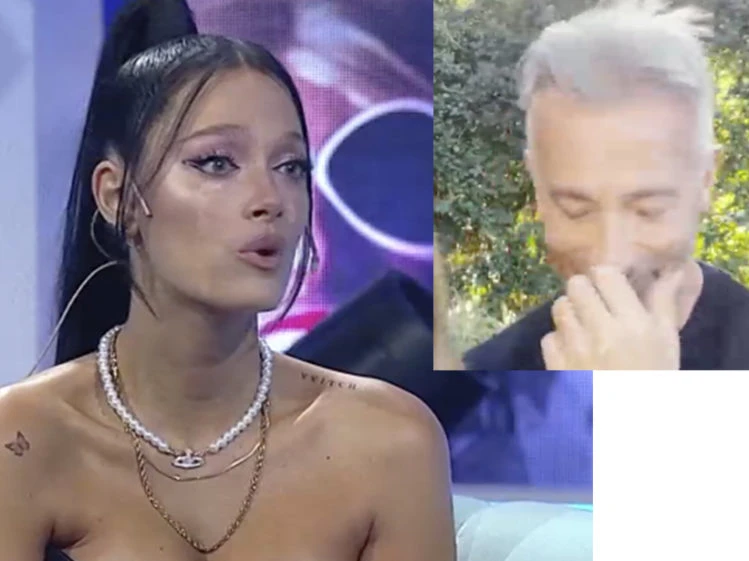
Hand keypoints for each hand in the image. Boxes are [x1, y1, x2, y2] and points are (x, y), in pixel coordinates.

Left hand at [541, 265, 682, 369]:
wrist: (630, 425)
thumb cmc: (655, 378)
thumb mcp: (666, 341)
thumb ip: (662, 302)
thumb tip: (670, 269)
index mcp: (632, 322)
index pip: (605, 274)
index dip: (606, 276)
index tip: (611, 286)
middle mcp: (600, 330)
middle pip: (576, 286)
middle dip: (584, 291)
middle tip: (594, 304)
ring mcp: (574, 348)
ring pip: (559, 308)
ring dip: (570, 312)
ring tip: (583, 326)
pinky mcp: (556, 366)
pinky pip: (549, 337)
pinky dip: (559, 341)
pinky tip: (573, 351)